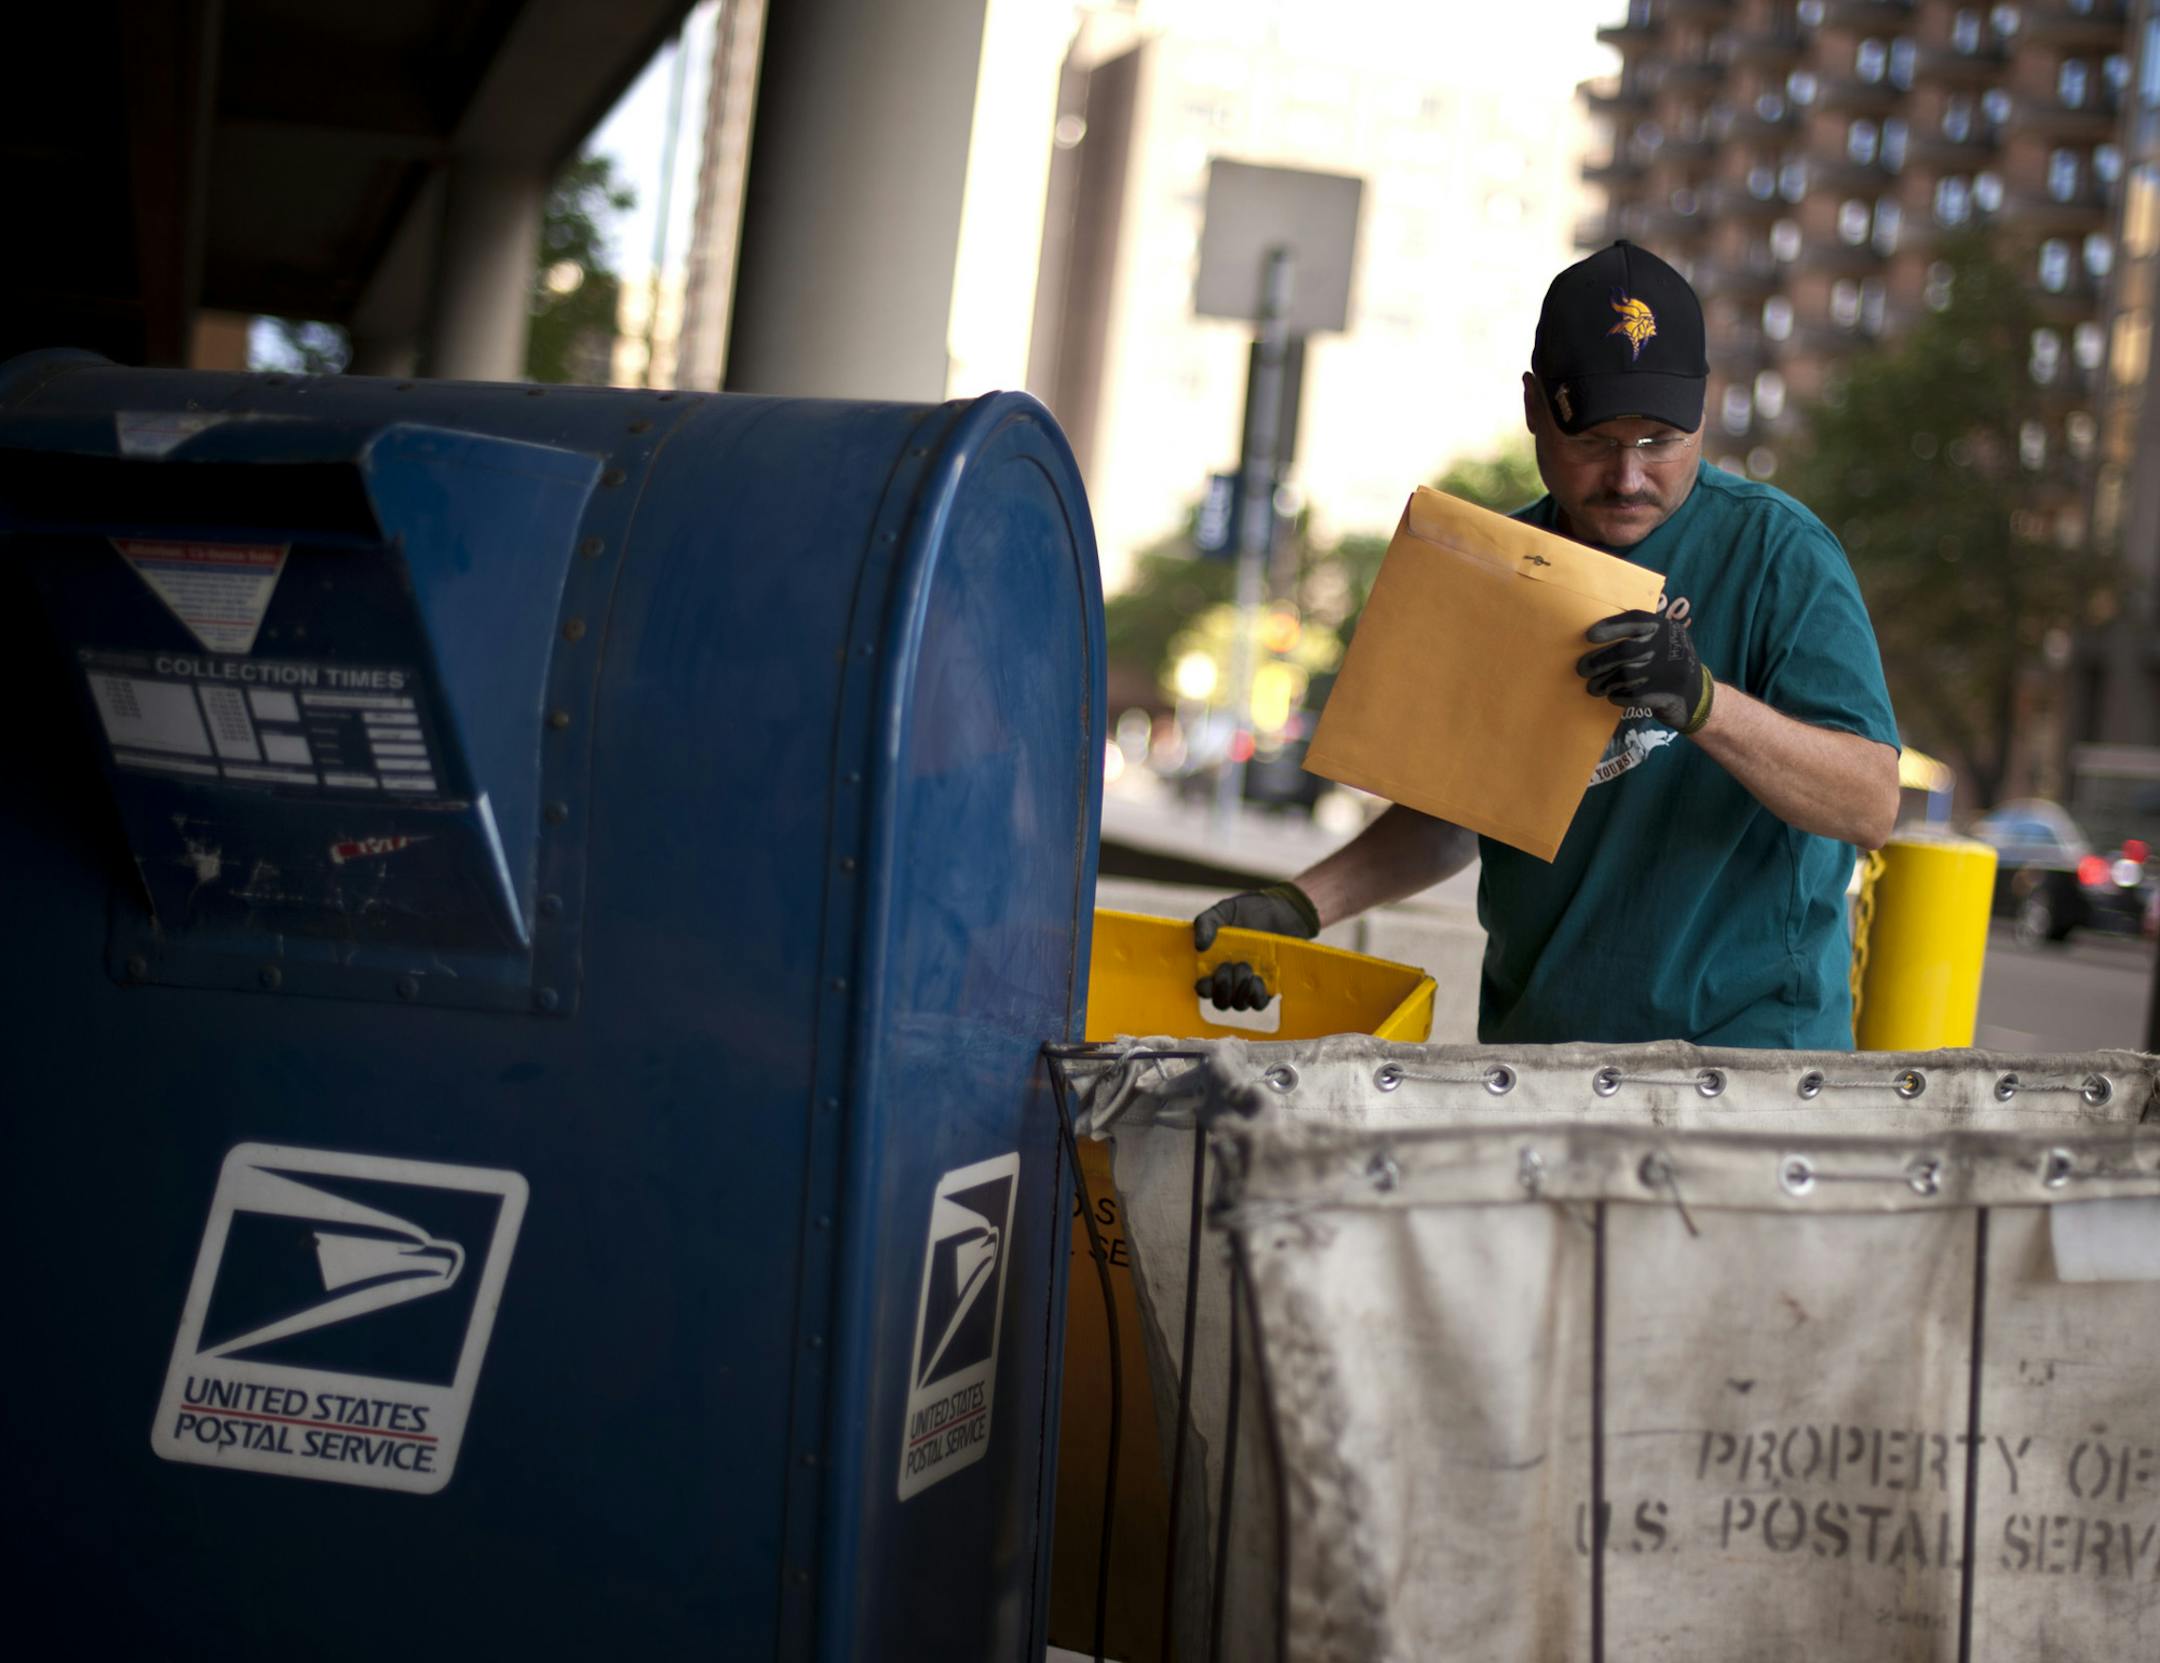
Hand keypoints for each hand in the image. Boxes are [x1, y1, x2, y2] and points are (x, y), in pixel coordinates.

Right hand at [1191, 883, 1319, 1010]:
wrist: (1283, 908)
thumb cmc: (1251, 909)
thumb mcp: (1224, 910)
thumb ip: (1206, 923)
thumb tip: (1199, 946)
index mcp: (1215, 963)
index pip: (1204, 987)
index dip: (1204, 988)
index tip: (1208, 977)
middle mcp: (1231, 977)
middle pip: (1220, 1001)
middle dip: (1222, 989)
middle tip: (1229, 966)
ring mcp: (1250, 983)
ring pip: (1238, 1004)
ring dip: (1239, 991)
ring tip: (1246, 969)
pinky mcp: (1268, 985)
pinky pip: (1259, 1003)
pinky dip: (1255, 996)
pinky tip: (1257, 979)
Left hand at [1578, 609, 1714, 733]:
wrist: (1699, 698)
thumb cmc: (1669, 667)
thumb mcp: (1663, 645)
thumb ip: (1640, 637)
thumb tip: (1595, 639)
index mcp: (1666, 628)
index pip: (1636, 619)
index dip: (1611, 626)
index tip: (1590, 636)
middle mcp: (1669, 646)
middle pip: (1625, 650)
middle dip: (1599, 660)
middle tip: (1582, 669)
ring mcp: (1669, 671)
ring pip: (1625, 674)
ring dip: (1604, 682)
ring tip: (1593, 687)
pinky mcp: (1666, 695)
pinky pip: (1632, 694)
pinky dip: (1617, 696)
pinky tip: (1612, 696)